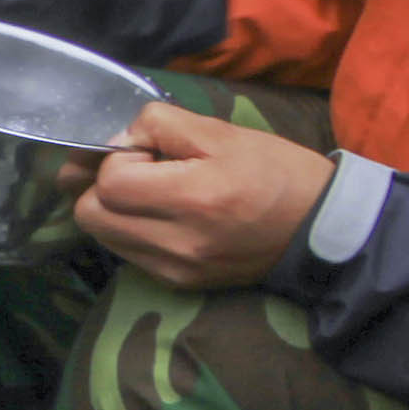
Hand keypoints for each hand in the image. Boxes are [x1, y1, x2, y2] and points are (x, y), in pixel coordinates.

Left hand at [72, 101, 332, 288]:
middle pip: (91, 216)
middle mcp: (176, 244)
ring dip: (113, 209)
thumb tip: (117, 139)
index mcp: (192, 200)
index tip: (149, 149)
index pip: (110, 183)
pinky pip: (128, 253)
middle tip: (137, 168)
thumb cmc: (275, 173)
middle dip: (101, 186)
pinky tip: (162, 214)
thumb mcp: (223, 133)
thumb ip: (161, 125)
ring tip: (151, 190)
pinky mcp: (178, 284)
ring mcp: (174, 270)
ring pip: (104, 237)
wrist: (317, 230)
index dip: (118, 158)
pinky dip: (131, 230)